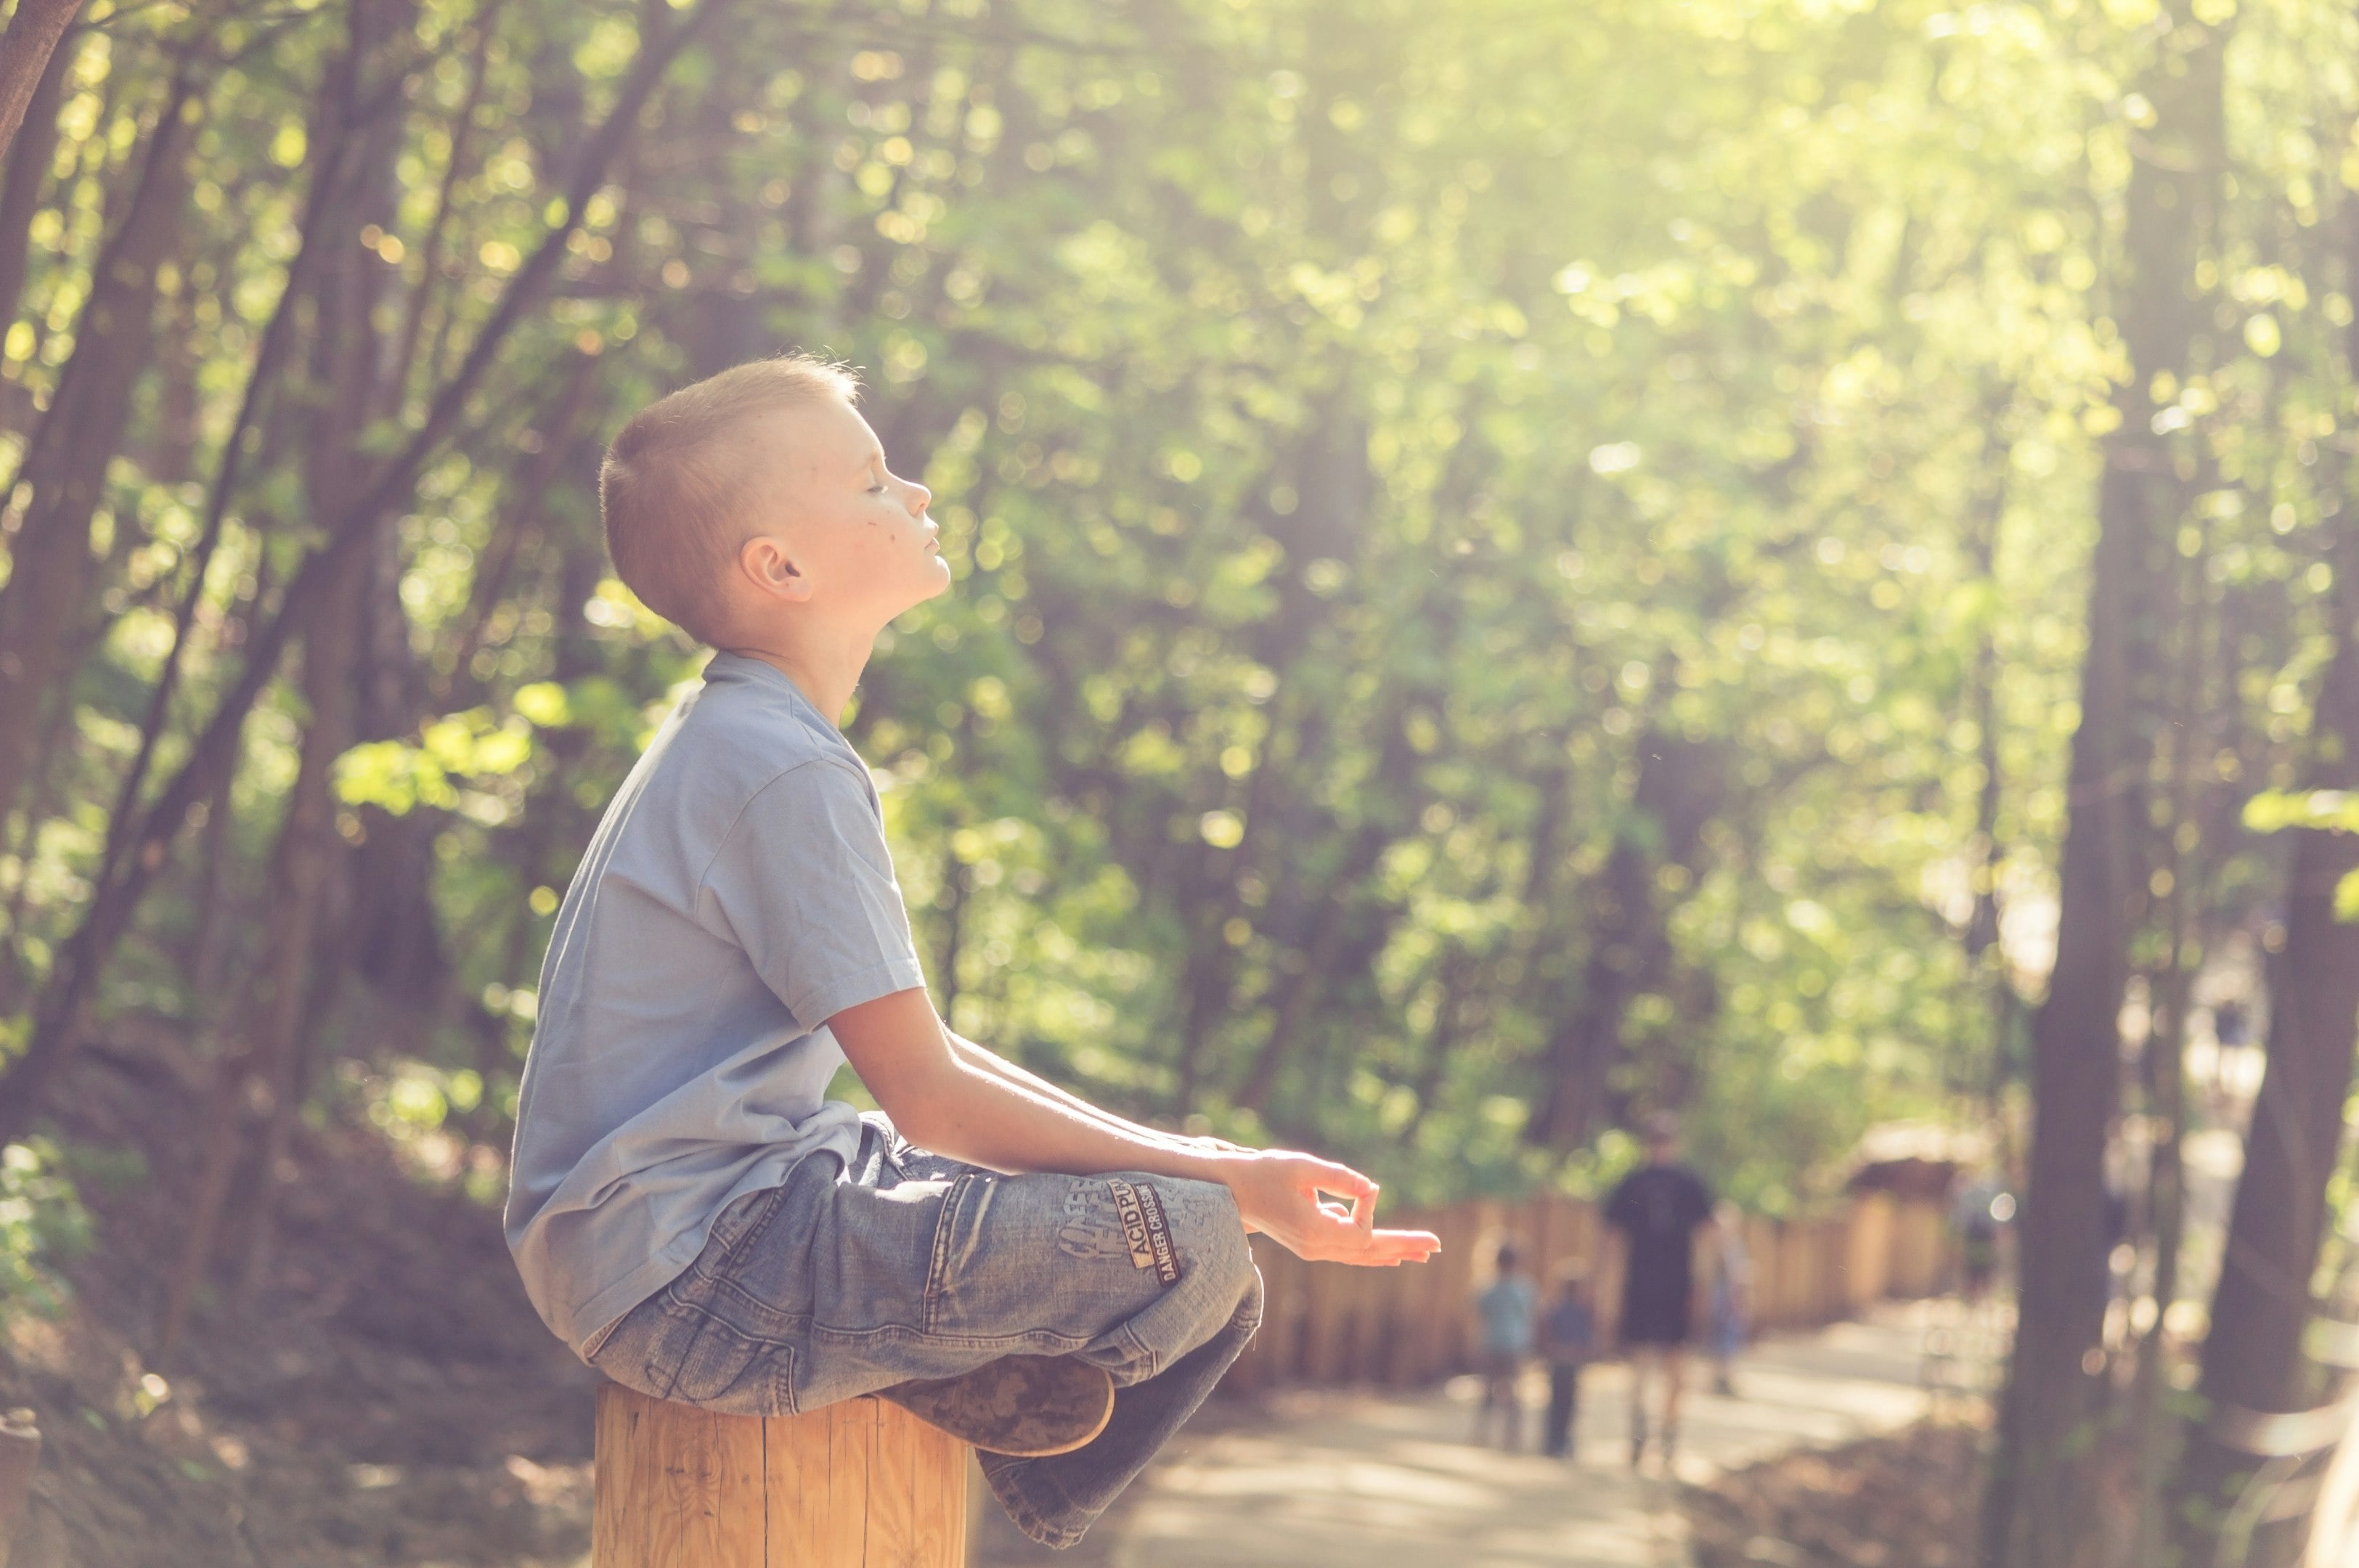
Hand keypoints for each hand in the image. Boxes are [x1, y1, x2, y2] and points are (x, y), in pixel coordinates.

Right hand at [1215, 1150, 1440, 1266]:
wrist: (1234, 1192)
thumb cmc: (1266, 1173)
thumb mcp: (1303, 1166)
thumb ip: (1340, 1178)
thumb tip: (1373, 1189)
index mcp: (1313, 1232)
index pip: (1361, 1233)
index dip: (1370, 1210)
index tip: (1364, 1188)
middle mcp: (1315, 1248)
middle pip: (1369, 1252)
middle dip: (1404, 1245)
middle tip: (1437, 1245)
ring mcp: (1313, 1250)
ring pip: (1360, 1255)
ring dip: (1391, 1251)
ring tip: (1422, 1253)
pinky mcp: (1311, 1244)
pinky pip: (1349, 1251)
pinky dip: (1372, 1249)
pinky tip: (1392, 1253)